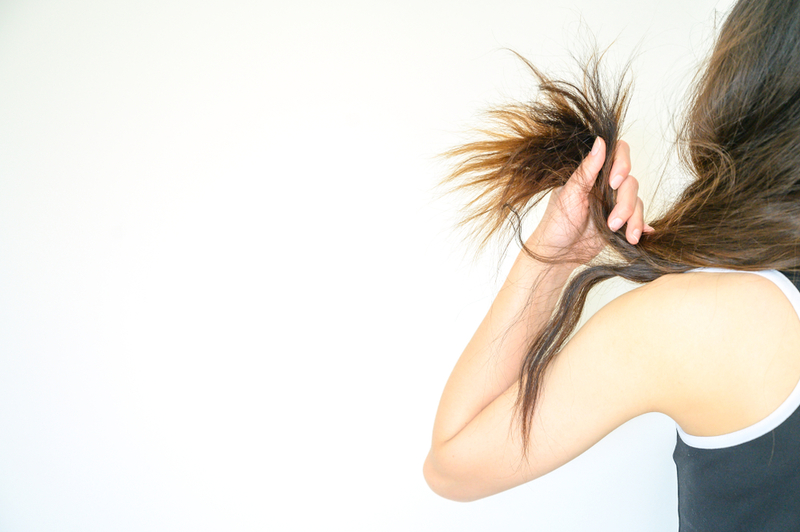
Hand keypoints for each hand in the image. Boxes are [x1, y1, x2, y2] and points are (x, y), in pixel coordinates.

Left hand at [526, 137, 652, 265]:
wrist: (558, 253)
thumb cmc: (557, 222)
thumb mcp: (570, 194)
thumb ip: (588, 169)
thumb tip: (600, 141)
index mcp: (592, 173)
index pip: (618, 154)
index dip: (622, 163)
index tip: (614, 182)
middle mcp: (606, 186)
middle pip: (630, 182)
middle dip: (625, 203)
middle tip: (612, 220)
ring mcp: (614, 203)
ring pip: (637, 201)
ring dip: (632, 218)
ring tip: (615, 231)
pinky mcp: (621, 221)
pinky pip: (638, 219)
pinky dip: (640, 227)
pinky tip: (638, 235)